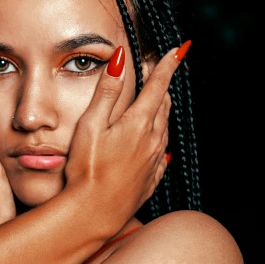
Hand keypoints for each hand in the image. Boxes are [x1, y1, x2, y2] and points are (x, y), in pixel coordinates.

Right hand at [64, 44, 183, 227]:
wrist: (93, 213)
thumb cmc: (86, 169)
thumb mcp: (90, 125)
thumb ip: (106, 92)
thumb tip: (120, 59)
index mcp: (138, 124)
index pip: (158, 86)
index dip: (167, 66)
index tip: (178, 51)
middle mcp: (152, 141)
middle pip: (164, 105)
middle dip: (163, 86)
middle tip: (160, 72)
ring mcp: (153, 162)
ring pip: (165, 128)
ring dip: (162, 112)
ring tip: (157, 102)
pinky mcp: (150, 180)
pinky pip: (162, 154)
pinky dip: (160, 141)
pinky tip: (158, 144)